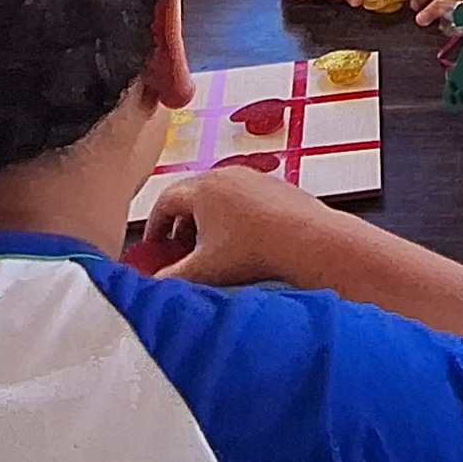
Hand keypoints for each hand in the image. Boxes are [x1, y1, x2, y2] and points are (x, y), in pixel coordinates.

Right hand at [146, 162, 346, 289]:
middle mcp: (226, 175)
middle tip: (179, 249)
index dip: (154, 226)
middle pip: (190, 196)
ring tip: (212, 248)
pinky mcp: (274, 185)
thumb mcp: (204, 270)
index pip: (164, 202)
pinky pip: (244, 198)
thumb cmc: (257, 251)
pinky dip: (234, 217)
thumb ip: (171, 279)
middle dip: (180, 224)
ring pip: (218, 196)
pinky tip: (243, 242)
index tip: (154, 244)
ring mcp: (252, 177)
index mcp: (202, 189)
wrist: (308, 241)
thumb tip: (155, 285)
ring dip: (207, 220)